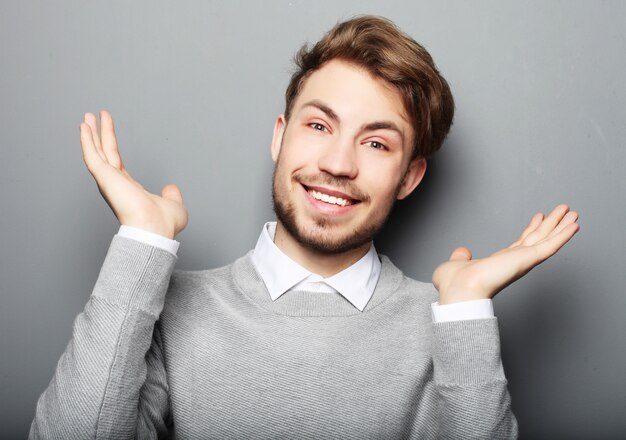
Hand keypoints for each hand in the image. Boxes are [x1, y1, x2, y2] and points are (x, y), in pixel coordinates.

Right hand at [80, 110, 187, 238]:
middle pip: (105, 153)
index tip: (108, 134)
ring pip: (97, 152)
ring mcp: (109, 180)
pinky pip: (92, 155)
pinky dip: (87, 140)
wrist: (155, 229)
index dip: (112, 147)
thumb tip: (171, 189)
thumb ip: (171, 195)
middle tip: (93, 118)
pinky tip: (84, 126)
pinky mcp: (105, 177)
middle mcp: (116, 184)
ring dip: (91, 133)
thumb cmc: (164, 225)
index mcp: (129, 190)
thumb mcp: (173, 205)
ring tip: (87, 116)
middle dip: (99, 135)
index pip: (118, 163)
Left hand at [432, 204, 578, 303]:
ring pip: (547, 240)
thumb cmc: (454, 285)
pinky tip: (574, 225)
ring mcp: (522, 261)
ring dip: (561, 226)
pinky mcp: (527, 260)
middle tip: (564, 210)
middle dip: (552, 224)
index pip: (520, 243)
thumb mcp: (455, 264)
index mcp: (500, 262)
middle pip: (538, 238)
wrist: (459, 291)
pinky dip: (563, 236)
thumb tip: (462, 251)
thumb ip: (461, 257)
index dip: (531, 229)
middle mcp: (514, 262)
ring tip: (573, 212)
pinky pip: (550, 246)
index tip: (539, 217)